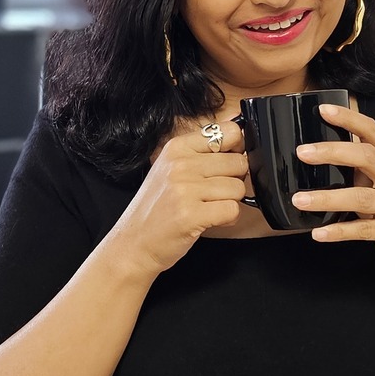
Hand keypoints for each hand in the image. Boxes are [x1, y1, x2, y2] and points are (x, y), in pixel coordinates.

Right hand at [111, 120, 247, 277]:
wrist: (133, 243)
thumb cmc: (156, 209)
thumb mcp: (170, 170)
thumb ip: (201, 155)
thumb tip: (240, 144)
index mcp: (176, 147)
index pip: (229, 132)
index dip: (237, 150)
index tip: (227, 164)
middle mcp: (180, 164)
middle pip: (238, 162)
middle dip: (234, 180)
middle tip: (214, 194)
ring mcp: (184, 189)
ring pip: (238, 187)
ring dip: (230, 202)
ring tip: (209, 208)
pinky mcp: (191, 214)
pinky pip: (233, 210)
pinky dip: (228, 219)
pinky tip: (210, 220)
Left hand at [290, 104, 374, 277]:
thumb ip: (354, 162)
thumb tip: (313, 148)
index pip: (371, 131)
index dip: (349, 119)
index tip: (322, 110)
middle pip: (367, 158)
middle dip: (333, 153)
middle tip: (302, 153)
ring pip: (362, 198)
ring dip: (328, 198)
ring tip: (299, 200)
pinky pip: (365, 230)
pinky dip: (340, 231)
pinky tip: (318, 233)